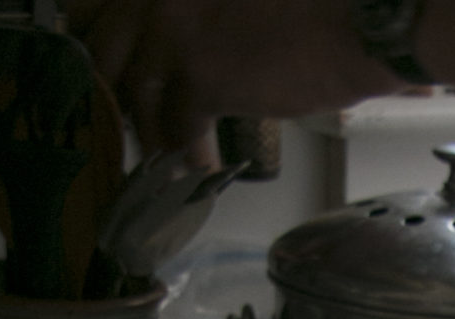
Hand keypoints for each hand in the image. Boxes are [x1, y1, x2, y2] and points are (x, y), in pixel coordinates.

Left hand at [68, 0, 392, 153]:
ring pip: (138, 94)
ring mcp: (174, 32)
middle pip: (107, 51)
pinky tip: (200, 167)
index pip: (106, 11)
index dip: (104, 47)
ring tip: (164, 155)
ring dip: (150, 131)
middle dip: (116, 93)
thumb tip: (189, 44)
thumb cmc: (310, 7)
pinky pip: (178, 126)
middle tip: (130, 120)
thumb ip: (200, 11)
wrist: (349, 24)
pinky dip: (187, 154)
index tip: (113, 75)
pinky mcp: (201, 77)